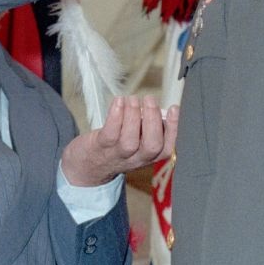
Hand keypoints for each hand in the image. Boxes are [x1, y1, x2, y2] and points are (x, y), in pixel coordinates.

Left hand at [60, 95, 178, 186]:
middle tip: (150, 99)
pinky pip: (110, 133)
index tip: (174, 108)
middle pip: (151, 146)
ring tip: (133, 99)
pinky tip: (119, 101)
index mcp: (149, 156)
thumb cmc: (118, 146)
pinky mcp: (100, 146)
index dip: (173, 128)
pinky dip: (115, 116)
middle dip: (153, 120)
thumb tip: (159, 109)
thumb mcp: (139, 141)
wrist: (89, 165)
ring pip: (129, 141)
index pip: (167, 147)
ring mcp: (118, 154)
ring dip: (133, 116)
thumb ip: (150, 127)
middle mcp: (136, 158)